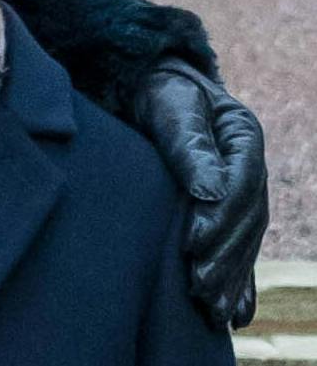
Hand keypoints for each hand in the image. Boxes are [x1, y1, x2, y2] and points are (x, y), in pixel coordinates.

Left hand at [133, 59, 266, 329]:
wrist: (147, 82)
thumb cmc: (154, 90)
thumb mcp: (169, 107)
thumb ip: (189, 145)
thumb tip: (210, 191)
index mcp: (243, 136)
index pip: (241, 186)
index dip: (219, 217)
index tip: (192, 243)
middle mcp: (249, 165)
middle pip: (246, 220)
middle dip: (225, 257)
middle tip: (200, 289)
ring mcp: (240, 188)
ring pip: (245, 239)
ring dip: (231, 276)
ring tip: (213, 309)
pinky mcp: (224, 207)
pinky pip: (239, 247)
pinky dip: (239, 281)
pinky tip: (236, 313)